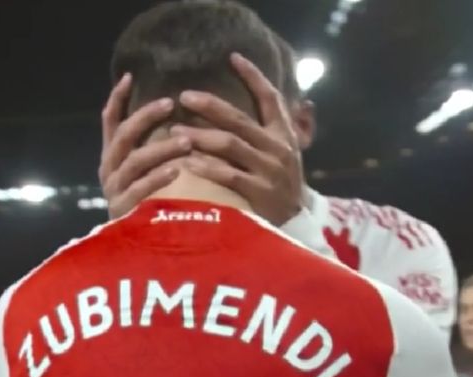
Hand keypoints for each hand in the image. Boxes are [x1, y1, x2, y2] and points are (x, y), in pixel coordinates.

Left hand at [98, 55, 305, 224]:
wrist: (296, 223)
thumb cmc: (284, 185)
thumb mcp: (288, 154)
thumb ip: (276, 127)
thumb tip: (267, 94)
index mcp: (285, 135)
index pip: (271, 99)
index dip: (253, 77)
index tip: (232, 57)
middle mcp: (278, 149)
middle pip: (240, 120)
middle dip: (210, 107)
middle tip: (184, 97)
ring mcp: (268, 171)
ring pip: (229, 146)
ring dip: (200, 136)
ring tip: (175, 132)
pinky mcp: (258, 193)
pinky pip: (227, 175)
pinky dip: (206, 167)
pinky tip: (187, 162)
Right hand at [99, 74, 190, 218]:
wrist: (134, 249)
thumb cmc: (147, 205)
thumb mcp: (144, 175)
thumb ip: (150, 150)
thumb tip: (176, 121)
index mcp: (112, 158)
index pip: (110, 121)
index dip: (118, 99)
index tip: (131, 77)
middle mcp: (110, 170)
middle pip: (124, 136)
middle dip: (146, 117)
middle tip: (171, 104)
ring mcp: (115, 190)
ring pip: (135, 160)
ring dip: (162, 148)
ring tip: (186, 141)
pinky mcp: (125, 210)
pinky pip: (140, 188)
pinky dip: (158, 177)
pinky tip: (177, 170)